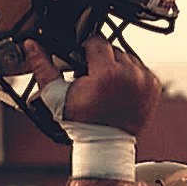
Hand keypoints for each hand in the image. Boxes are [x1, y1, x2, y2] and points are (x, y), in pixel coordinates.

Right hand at [24, 37, 160, 132]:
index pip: (96, 41)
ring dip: (116, 66)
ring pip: (127, 57)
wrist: (105, 144)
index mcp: (107, 73)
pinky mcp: (154, 86)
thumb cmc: (80, 122)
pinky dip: (130, 75)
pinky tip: (119, 88)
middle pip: (112, 49)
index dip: (85, 50)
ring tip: (106, 84)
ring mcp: (145, 80)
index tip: (81, 62)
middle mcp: (130, 74)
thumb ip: (43, 67)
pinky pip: (140, 68)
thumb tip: (32, 45)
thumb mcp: (56, 95)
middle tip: (92, 77)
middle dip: (101, 60)